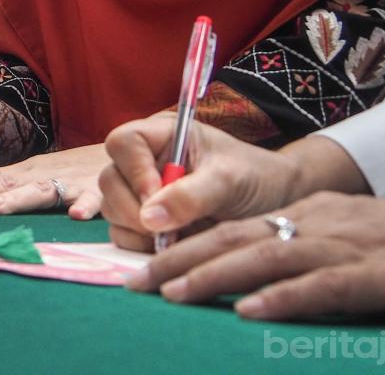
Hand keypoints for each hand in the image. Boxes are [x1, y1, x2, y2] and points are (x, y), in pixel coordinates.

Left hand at [0, 145, 110, 217]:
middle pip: (3, 184)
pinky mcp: (97, 189)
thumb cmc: (77, 172)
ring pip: (40, 191)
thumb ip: (16, 191)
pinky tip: (76, 217)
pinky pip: (93, 199)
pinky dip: (86, 206)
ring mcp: (67, 181)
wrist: (125, 152)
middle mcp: (41, 175)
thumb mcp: (42, 178)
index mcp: (26, 173)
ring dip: (16, 199)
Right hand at [99, 114, 302, 251]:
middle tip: (165, 229)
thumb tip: (149, 218)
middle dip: (133, 208)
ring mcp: (139, 194)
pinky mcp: (143, 223)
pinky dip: (140, 246)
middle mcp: (144, 162)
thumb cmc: (255, 179)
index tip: (156, 194)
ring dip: (138, 230)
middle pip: (110, 179)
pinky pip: (122, 236)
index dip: (133, 169)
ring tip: (178, 236)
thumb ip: (190, 196)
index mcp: (161, 137)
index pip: (123, 142)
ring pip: (112, 210)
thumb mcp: (229, 181)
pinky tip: (172, 247)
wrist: (275, 206)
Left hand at [128, 190, 384, 324]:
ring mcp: (350, 248)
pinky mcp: (384, 276)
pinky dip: (285, 298)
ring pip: (268, 256)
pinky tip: (251, 311)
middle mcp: (320, 223)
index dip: (185, 245)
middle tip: (133, 282)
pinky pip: (325, 287)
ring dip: (216, 276)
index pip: (234, 227)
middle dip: (179, 258)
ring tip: (173, 294)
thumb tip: (254, 285)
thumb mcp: (353, 240)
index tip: (143, 268)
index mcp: (311, 214)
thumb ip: (306, 254)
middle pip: (235, 237)